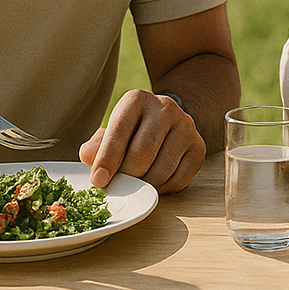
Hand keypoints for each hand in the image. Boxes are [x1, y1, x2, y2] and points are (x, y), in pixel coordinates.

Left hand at [79, 90, 203, 192]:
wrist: (165, 120)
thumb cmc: (131, 131)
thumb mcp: (111, 131)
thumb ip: (97, 145)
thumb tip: (89, 158)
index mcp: (137, 100)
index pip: (119, 132)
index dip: (107, 160)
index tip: (99, 181)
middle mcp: (165, 108)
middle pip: (142, 153)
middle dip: (126, 176)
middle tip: (118, 185)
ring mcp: (186, 126)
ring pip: (161, 170)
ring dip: (144, 186)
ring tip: (136, 184)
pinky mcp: (198, 147)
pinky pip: (179, 179)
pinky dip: (163, 189)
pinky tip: (154, 182)